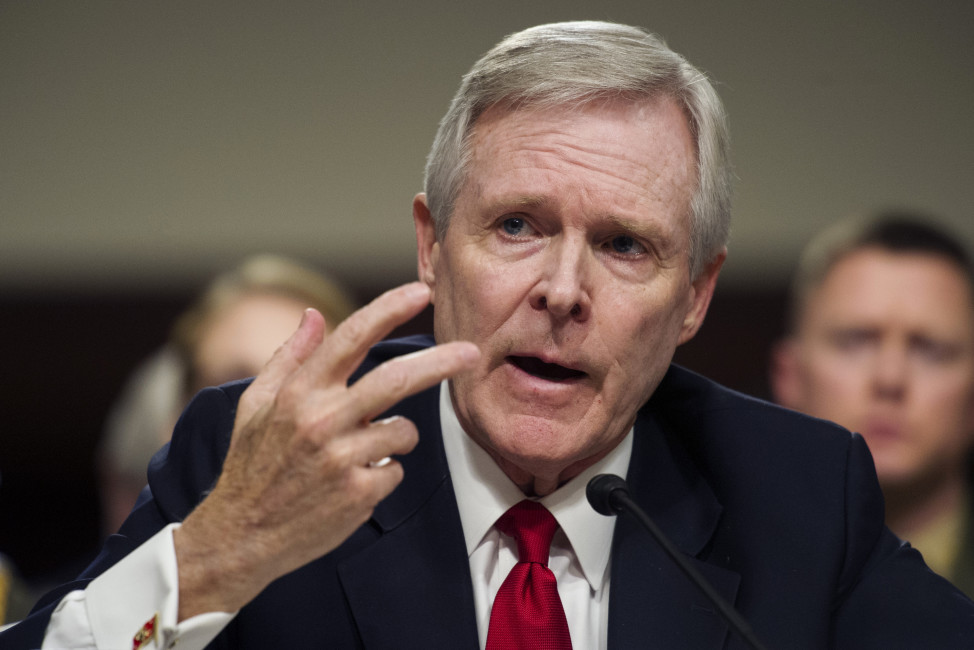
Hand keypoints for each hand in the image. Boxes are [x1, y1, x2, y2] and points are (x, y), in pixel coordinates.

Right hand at [173, 282, 478, 618]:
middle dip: (442, 362)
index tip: (421, 292)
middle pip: (396, 380)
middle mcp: (321, 420)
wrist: (241, 536)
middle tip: (472, 353)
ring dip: (396, 437)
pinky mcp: (358, 493)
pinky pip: (395, 470)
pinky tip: (351, 484)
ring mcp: (342, 459)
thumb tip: (314, 313)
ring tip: (363, 453)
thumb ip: (289, 357)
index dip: (389, 309)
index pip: (351, 337)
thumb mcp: (254, 404)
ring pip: (403, 431)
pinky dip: (382, 474)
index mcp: (298, 393)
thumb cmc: (250, 466)